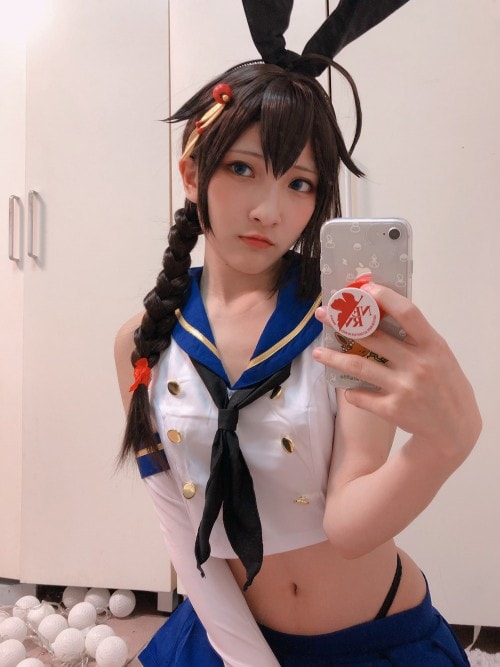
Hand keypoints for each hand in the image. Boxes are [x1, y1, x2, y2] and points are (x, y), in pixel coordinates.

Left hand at [314, 282, 481, 461]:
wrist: (454, 430)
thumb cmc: (445, 384)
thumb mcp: (440, 354)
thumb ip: (416, 336)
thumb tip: (382, 309)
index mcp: (433, 345)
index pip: (408, 312)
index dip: (385, 298)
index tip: (363, 289)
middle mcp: (418, 364)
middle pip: (372, 336)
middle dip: (342, 322)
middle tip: (323, 314)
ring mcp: (404, 388)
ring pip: (357, 365)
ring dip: (333, 357)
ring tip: (316, 353)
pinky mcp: (392, 410)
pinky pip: (360, 396)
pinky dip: (350, 391)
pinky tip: (345, 387)